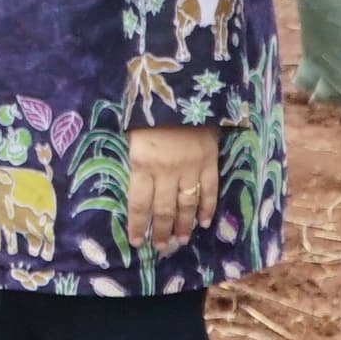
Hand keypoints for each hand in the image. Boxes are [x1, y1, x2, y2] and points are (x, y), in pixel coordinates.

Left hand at [126, 123, 218, 251]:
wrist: (183, 92)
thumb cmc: (149, 112)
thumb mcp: (131, 135)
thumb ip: (135, 161)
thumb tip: (133, 184)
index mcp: (142, 165)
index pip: (138, 204)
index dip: (138, 225)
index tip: (137, 243)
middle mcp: (166, 172)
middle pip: (163, 209)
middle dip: (161, 231)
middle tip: (161, 247)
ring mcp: (190, 168)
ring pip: (186, 204)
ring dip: (183, 225)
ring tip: (180, 240)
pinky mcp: (209, 162)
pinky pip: (209, 190)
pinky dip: (207, 208)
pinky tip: (204, 222)